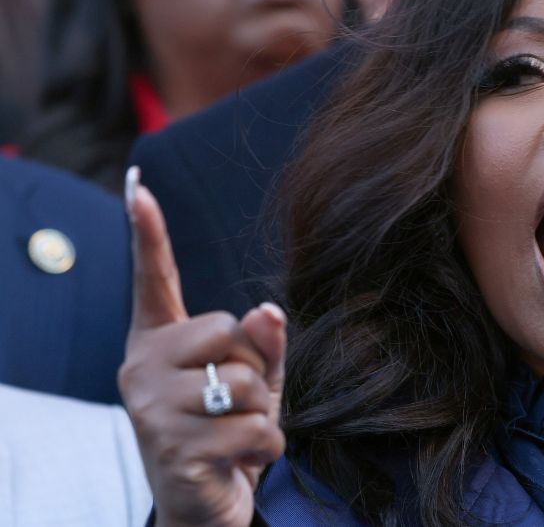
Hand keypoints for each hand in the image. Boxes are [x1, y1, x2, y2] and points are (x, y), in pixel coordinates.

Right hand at [118, 166, 286, 526]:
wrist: (207, 505)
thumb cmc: (229, 432)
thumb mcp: (255, 380)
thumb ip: (262, 343)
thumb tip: (268, 311)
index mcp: (158, 343)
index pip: (154, 281)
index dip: (148, 233)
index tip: (138, 185)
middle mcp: (141, 368)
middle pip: (229, 330)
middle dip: (253, 368)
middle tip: (234, 405)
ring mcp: (151, 410)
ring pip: (245, 382)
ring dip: (262, 414)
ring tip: (236, 436)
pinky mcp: (174, 448)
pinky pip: (255, 427)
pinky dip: (267, 446)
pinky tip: (241, 461)